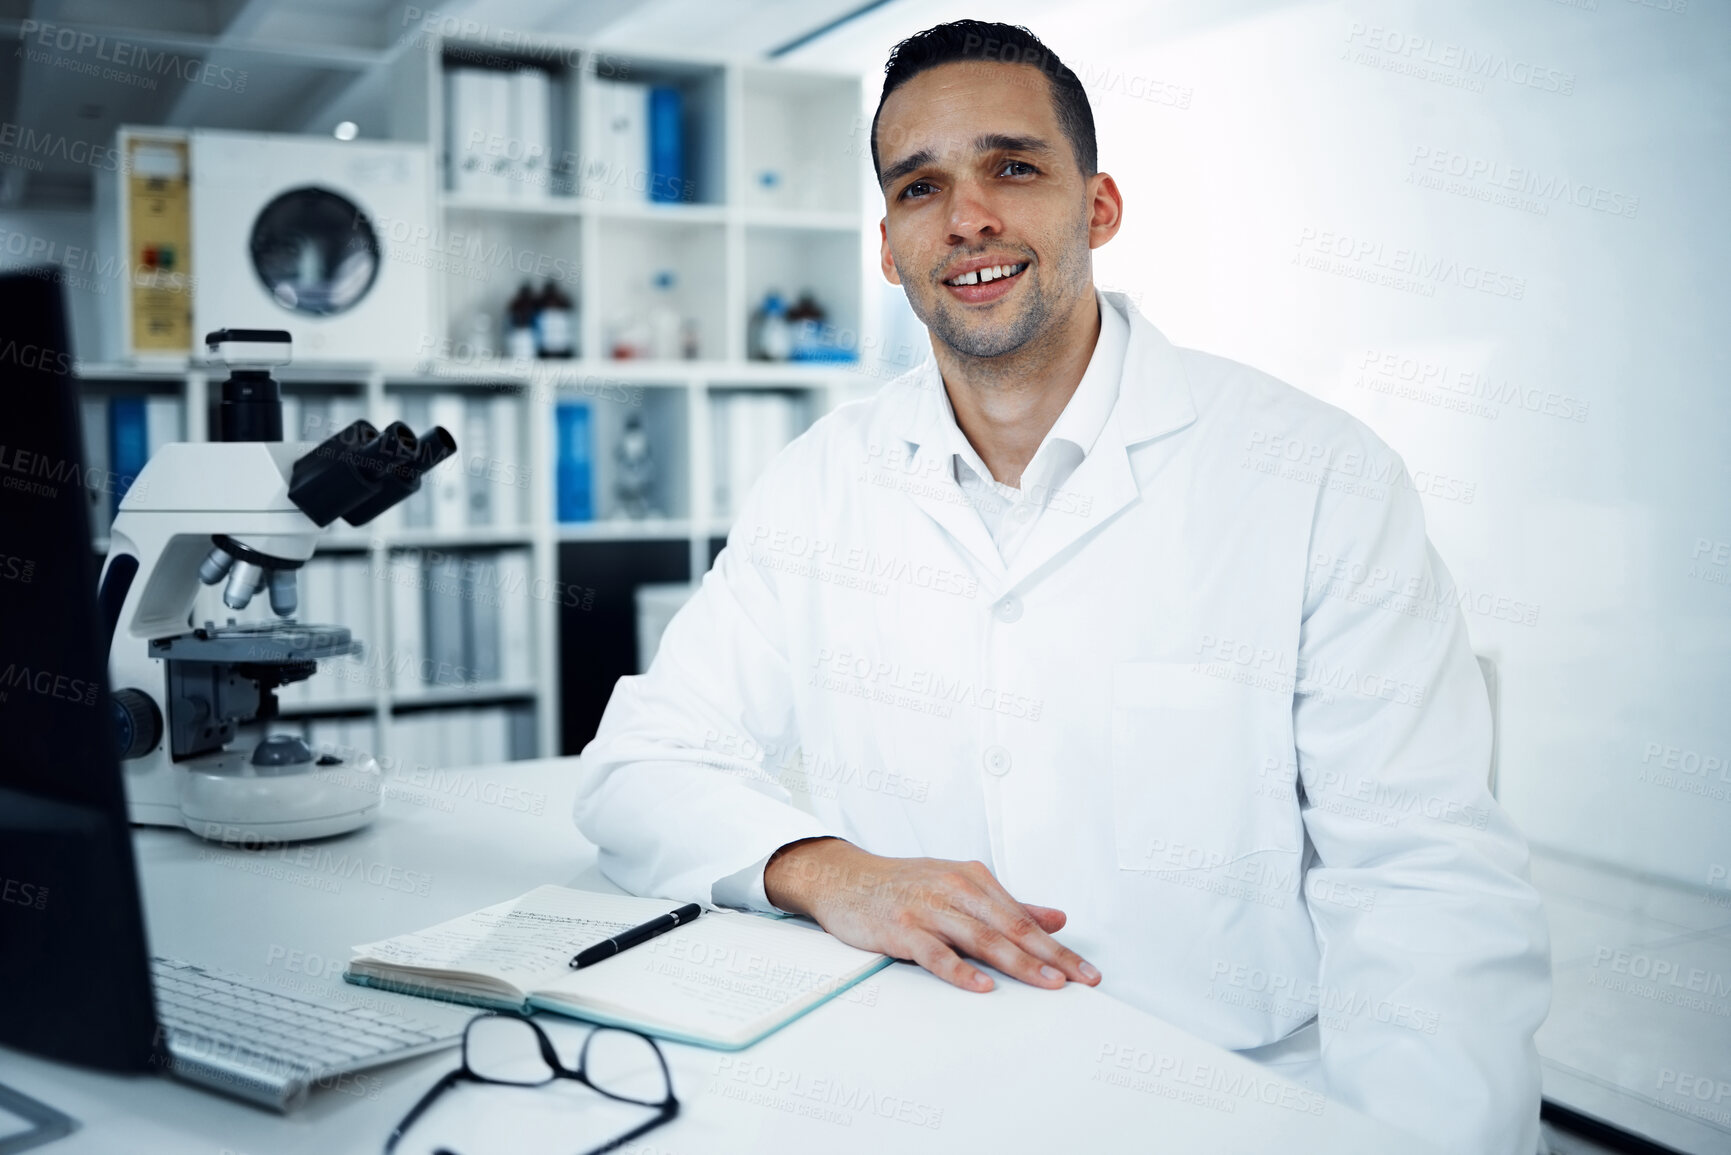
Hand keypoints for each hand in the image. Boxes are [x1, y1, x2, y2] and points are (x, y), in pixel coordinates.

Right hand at [763, 837, 1101, 992]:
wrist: (844, 877)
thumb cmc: (904, 884)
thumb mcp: (959, 885)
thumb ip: (1008, 905)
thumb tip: (1055, 918)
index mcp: (973, 879)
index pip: (1024, 919)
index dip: (1058, 947)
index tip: (1086, 971)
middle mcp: (954, 889)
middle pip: (1011, 928)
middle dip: (1050, 956)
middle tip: (1080, 979)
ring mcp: (927, 908)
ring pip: (981, 939)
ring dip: (1017, 963)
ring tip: (1046, 983)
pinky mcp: (901, 928)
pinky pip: (935, 952)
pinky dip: (960, 970)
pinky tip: (982, 986)